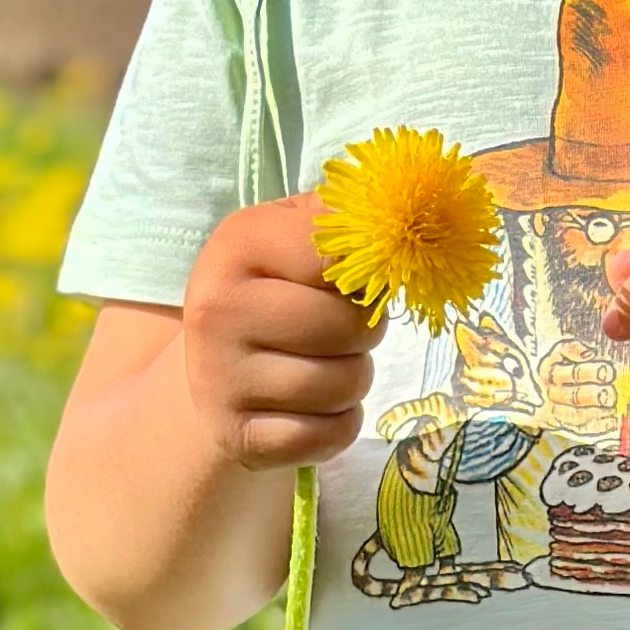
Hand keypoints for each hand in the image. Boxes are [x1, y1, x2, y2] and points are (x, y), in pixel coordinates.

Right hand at [178, 194, 381, 471]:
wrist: (208, 373)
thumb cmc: (273, 290)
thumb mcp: (293, 235)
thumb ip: (348, 213)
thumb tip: (421, 193)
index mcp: (238, 243)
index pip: (342, 253)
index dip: (370, 270)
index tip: (357, 277)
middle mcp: (217, 310)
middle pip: (347, 328)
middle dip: (364, 332)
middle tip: (342, 329)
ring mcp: (219, 379)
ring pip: (345, 385)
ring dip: (355, 379)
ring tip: (325, 364)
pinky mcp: (237, 436)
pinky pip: (330, 435)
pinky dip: (338, 425)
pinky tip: (312, 407)